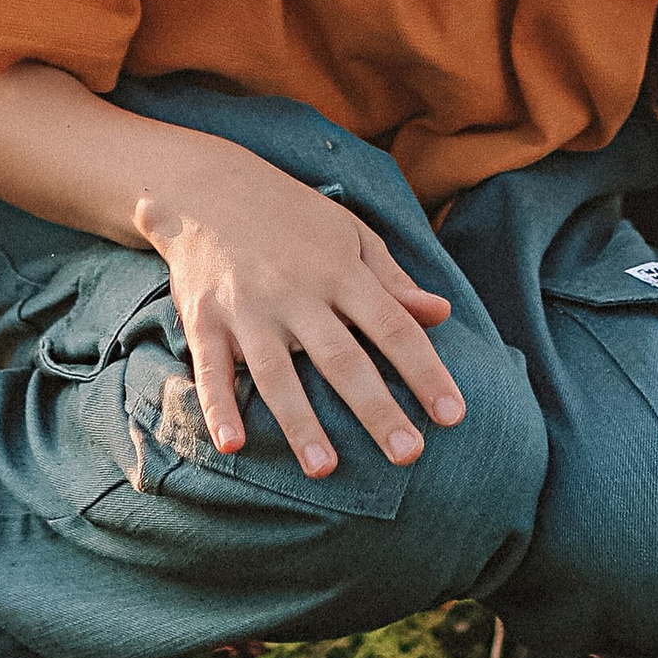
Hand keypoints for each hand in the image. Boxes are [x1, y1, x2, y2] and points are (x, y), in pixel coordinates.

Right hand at [139, 148, 466, 477]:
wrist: (207, 187)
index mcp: (340, 270)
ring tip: (325, 470)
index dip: (425, 371)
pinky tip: (234, 445)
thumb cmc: (292, 216)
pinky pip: (211, 369)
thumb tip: (442, 313)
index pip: (392, 326)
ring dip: (300, 422)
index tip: (453, 415)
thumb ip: (393, 280)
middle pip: (342, 358)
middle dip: (376, 409)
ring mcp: (247, 307)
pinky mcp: (204, 320)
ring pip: (277, 373)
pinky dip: (219, 406)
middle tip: (409, 456)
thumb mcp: (350, 234)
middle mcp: (296, 291)